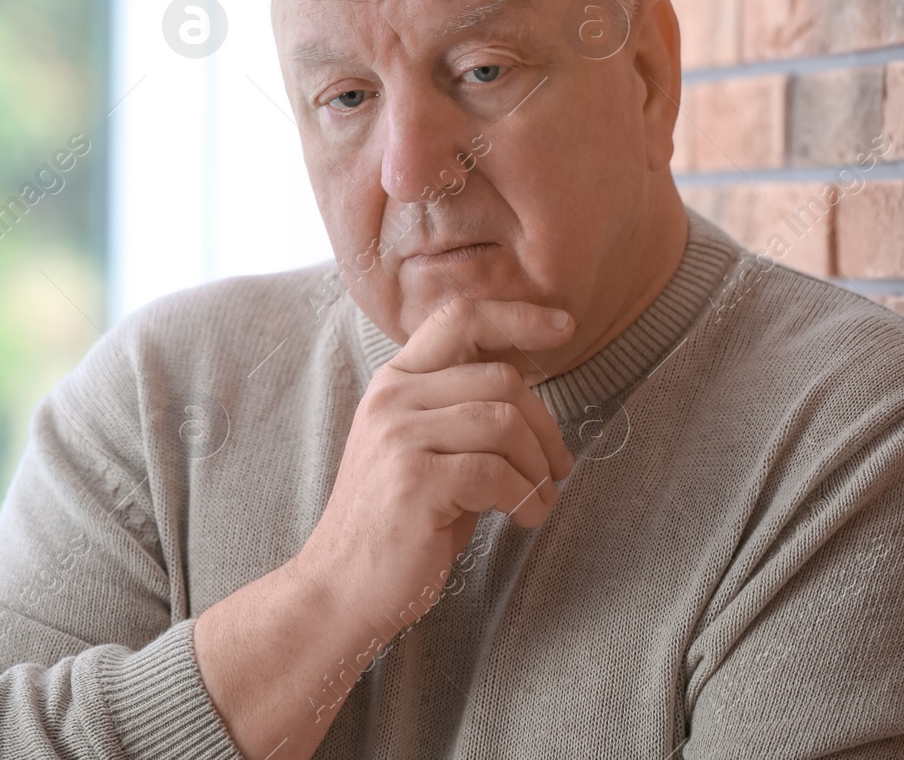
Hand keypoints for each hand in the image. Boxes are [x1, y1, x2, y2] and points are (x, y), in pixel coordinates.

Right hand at [293, 296, 576, 639]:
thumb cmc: (397, 523)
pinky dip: (526, 497)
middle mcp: (392, 397)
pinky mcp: (414, 480)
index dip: (517, 316)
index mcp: (396, 381)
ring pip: (504, 422)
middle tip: (558, 467)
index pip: (459, 318)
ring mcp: (398, 436)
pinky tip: (525, 518)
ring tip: (541, 497)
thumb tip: (530, 396)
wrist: (340, 588)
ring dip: (539, 466)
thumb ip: (462, 412)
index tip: (563, 327)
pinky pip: (497, 471)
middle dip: (546, 425)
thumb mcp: (425, 450)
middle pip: (501, 377)